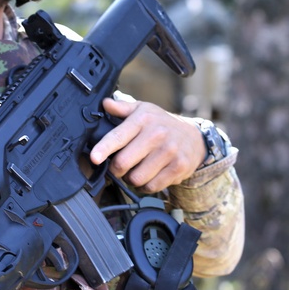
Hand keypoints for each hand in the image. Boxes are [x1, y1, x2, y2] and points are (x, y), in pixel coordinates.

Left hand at [89, 97, 204, 192]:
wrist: (194, 137)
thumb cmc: (162, 124)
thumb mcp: (143, 110)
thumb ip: (122, 108)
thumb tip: (105, 103)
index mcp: (143, 119)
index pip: (119, 136)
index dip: (104, 149)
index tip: (94, 158)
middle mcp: (156, 135)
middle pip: (123, 163)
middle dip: (116, 169)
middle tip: (120, 166)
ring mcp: (169, 152)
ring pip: (136, 178)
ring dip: (131, 179)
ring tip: (137, 169)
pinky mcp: (178, 167)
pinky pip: (152, 186)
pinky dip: (146, 185)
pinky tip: (150, 175)